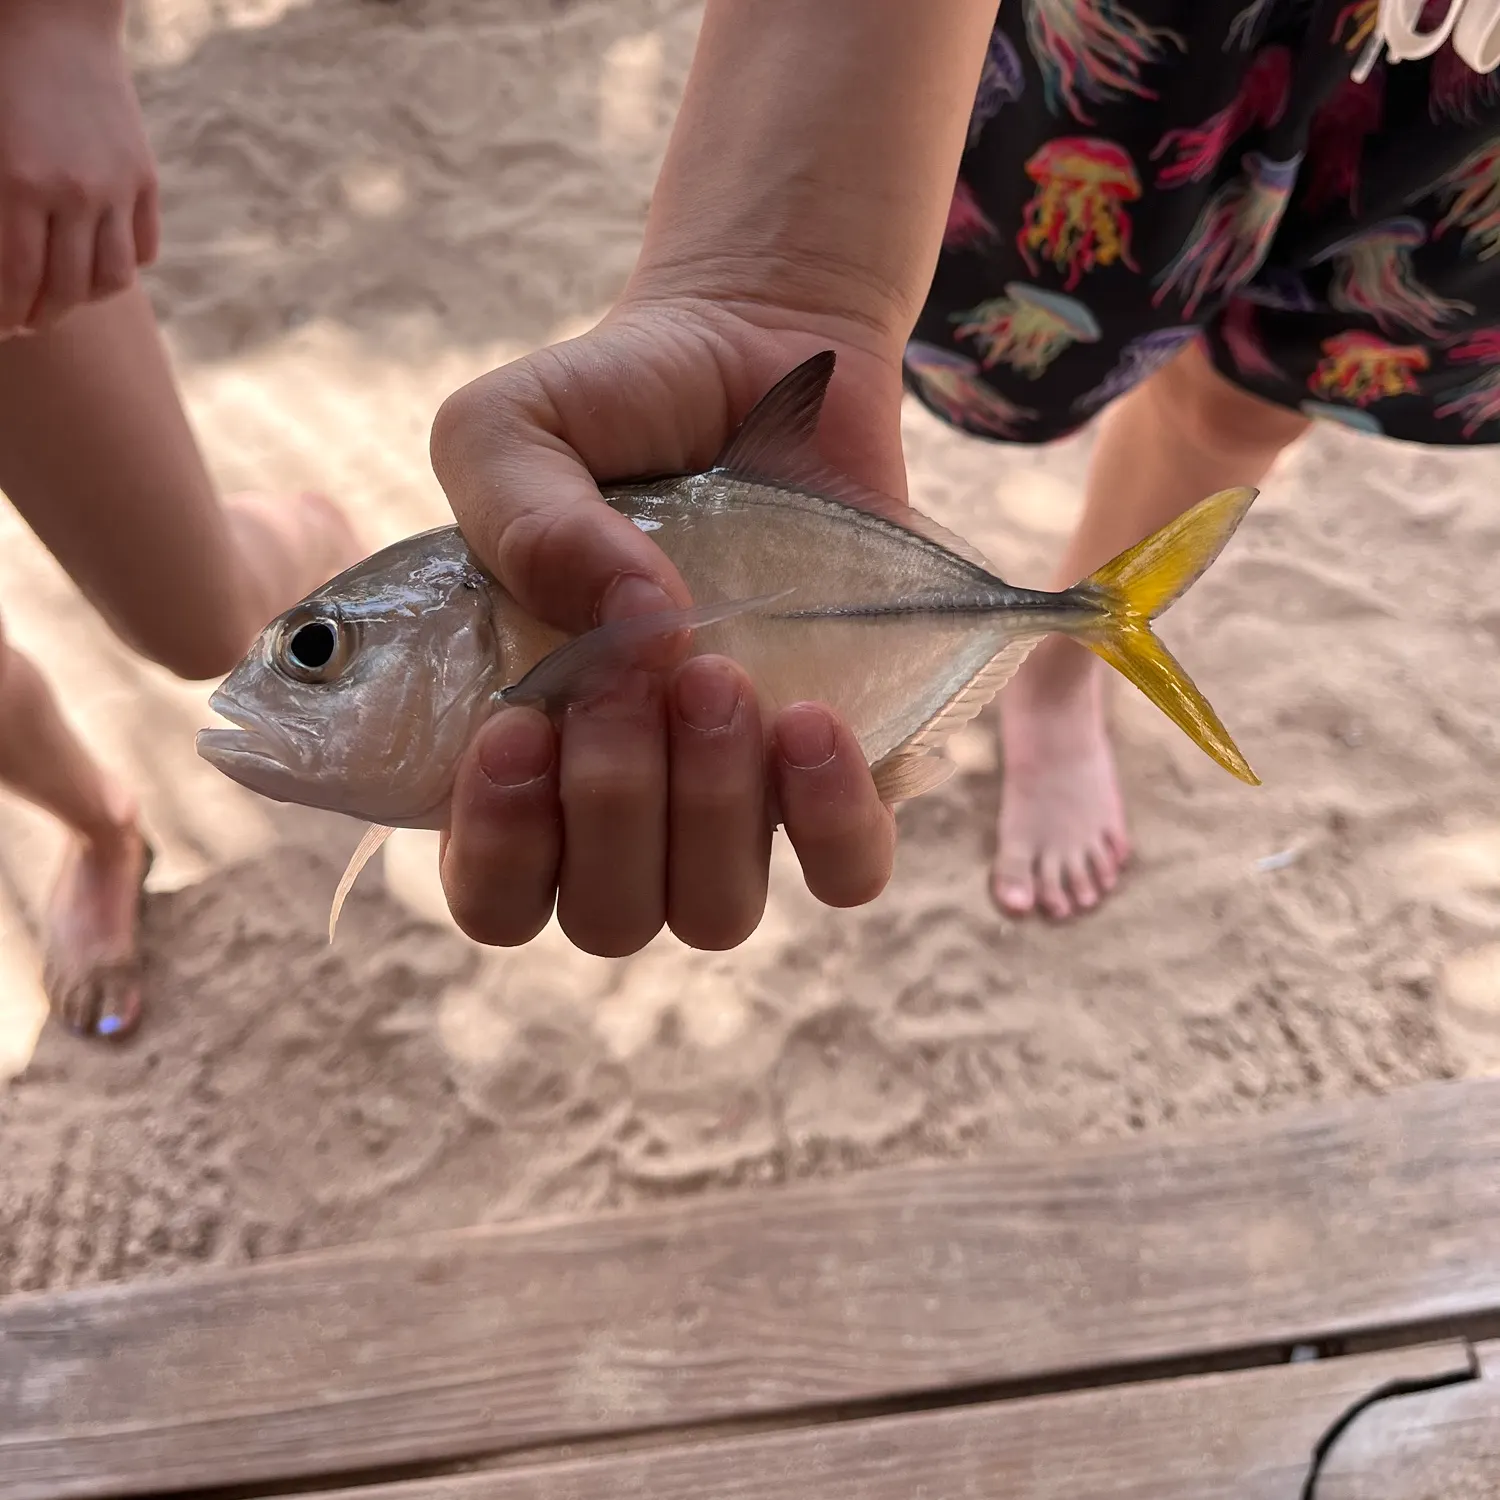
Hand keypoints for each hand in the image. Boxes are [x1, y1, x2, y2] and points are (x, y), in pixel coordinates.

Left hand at [0, 0, 158, 335]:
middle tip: (26, 325)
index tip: (1, 330)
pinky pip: (141, 247)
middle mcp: (73, 193)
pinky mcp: (144, 178)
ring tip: (66, 300)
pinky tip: (98, 263)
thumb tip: (6, 268)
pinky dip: (121, 265)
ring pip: (111, 278)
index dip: (7, 315)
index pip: (15, 279)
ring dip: (85, 300)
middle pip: (66, 290)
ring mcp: (116, 187)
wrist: (53, 15)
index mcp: (18, 182)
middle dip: (42, 318)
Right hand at [430, 298, 910, 955]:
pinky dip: (832, 821)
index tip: (517, 728)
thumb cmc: (614, 407)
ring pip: (716, 912)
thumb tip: (634, 625)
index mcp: (527, 754)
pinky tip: (814, 722)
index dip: (501, 851)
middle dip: (612, 807)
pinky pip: (848, 869)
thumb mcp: (510, 430)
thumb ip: (519, 520)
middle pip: (609, 917)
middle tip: (632, 673)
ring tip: (719, 677)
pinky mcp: (842, 765)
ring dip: (710, 811)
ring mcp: (738, 793)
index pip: (496, 895)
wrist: (754, 354)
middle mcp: (630, 799)